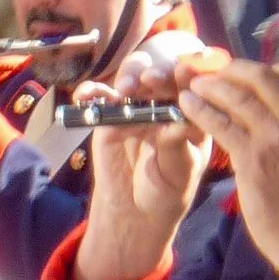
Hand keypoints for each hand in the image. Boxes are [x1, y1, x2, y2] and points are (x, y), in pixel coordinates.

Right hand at [71, 53, 214, 279]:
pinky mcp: (109, 116)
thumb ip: (177, 145)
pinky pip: (100, 98)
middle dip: (157, 72)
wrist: (136, 210)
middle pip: (162, 75)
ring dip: (129, 76)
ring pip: (132, 78)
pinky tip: (85, 96)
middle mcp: (166, 103)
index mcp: (192, 113)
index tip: (184, 69)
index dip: (189, 74)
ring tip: (127, 89)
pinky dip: (91, 92)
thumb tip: (178, 122)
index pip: (193, 86)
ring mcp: (136, 106)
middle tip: (151, 79)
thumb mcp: (179, 172)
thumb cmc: (168, 190)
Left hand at [176, 59, 278, 273]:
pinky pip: (220, 123)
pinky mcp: (252, 155)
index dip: (258, 69)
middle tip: (209, 76)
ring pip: (236, 96)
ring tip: (191, 86)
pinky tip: (185, 106)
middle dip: (229, 71)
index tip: (238, 75)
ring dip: (209, 87)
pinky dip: (199, 110)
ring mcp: (275, 135)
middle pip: (259, 76)